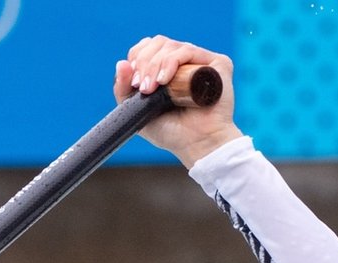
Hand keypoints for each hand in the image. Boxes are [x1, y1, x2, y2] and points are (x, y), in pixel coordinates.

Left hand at [114, 36, 242, 168]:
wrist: (197, 145)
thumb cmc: (171, 132)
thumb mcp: (137, 111)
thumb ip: (123, 89)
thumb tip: (120, 63)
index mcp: (166, 68)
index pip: (147, 47)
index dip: (137, 58)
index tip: (133, 83)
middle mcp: (184, 61)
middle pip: (157, 43)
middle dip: (144, 63)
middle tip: (142, 88)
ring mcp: (200, 61)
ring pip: (170, 46)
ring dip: (155, 65)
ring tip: (152, 88)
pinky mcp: (217, 64)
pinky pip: (188, 50)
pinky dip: (172, 62)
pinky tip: (166, 80)